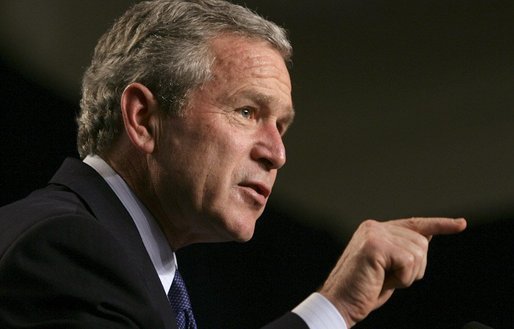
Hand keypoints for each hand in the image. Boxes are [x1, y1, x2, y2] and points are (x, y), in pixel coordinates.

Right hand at [319, 217, 466, 326]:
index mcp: (376, 230)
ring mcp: (374, 234)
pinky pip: (409, 261)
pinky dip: (402, 278)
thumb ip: (403, 251)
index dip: (440, 224)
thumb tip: (426, 238)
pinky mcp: (375, 245)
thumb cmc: (362, 291)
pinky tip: (381, 281)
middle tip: (388, 279)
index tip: (461, 224)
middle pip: (422, 242)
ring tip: (382, 280)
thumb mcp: (388, 269)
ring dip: (407, 275)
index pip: (414, 223)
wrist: (339, 303)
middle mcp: (374, 227)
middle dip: (414, 268)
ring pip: (418, 252)